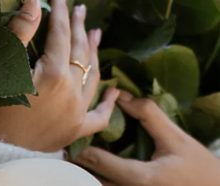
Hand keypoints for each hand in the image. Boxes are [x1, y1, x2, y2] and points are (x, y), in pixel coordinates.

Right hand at [0, 0, 119, 152]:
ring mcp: (77, 113)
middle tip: (80, 7)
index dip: (59, 10)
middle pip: (79, 51)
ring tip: (96, 33)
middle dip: (79, 26)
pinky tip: (114, 91)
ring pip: (93, 77)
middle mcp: (72, 92)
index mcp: (54, 73)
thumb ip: (20, 32)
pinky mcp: (75, 131)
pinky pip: (99, 116)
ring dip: (94, 53)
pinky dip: (107, 102)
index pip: (60, 33)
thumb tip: (36, 2)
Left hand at [76, 90, 219, 185]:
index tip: (71, 125)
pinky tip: (97, 161)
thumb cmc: (200, 169)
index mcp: (139, 178)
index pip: (96, 160)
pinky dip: (98, 175)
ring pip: (96, 184)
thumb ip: (147, 114)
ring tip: (78, 147)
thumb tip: (120, 94)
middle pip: (88, 177)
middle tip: (69, 136)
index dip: (80, 142)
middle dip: (77, 157)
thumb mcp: (176, 139)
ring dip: (85, 168)